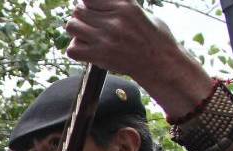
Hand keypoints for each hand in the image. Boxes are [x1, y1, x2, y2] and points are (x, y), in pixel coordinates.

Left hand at [65, 0, 211, 115]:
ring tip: (87, 36)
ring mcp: (106, 38)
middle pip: (78, 10)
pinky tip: (87, 50)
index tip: (92, 10)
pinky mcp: (100, 56)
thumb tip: (97, 3)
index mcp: (125, 5)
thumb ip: (118, 4)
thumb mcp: (139, 11)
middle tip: (90, 25)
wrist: (160, 62)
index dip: (87, 4)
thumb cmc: (152, 36)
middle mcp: (114, 20)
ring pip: (71, 26)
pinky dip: (76, 50)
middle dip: (81, 16)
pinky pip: (72, 49)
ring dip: (76, 31)